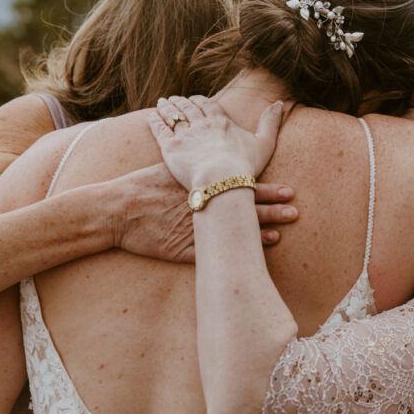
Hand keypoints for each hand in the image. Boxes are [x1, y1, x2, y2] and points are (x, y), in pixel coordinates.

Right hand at [107, 163, 298, 262]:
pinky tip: (249, 255)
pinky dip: (234, 252)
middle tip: (296, 207)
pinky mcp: (185, 249)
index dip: (266, 189)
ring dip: (260, 230)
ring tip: (285, 230)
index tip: (289, 189)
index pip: (241, 187)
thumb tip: (208, 159)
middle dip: (272, 207)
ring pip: (234, 230)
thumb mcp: (170, 168)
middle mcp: (204, 205)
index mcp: (202, 185)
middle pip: (244, 207)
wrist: (118, 209)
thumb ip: (192, 166)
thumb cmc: (142, 186)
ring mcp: (197, 228)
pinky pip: (215, 252)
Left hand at [148, 95, 283, 189]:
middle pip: (188, 107)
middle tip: (174, 98)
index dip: (201, 101)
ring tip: (162, 102)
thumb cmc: (245, 166)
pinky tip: (151, 117)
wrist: (222, 181)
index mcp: (221, 121)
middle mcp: (201, 124)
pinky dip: (155, 121)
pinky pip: (159, 130)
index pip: (208, 105)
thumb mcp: (264, 143)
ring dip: (167, 107)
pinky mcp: (170, 147)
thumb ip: (271, 122)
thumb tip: (280, 103)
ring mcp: (185, 134)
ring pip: (173, 115)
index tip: (195, 99)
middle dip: (181, 101)